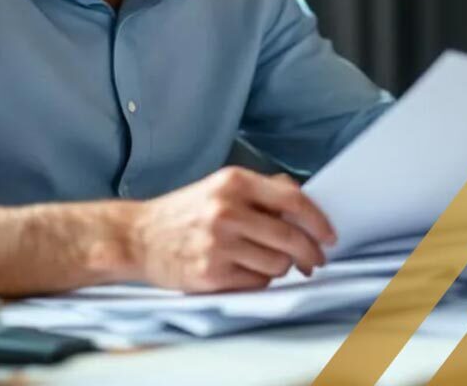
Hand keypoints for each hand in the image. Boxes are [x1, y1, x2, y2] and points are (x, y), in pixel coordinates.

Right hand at [128, 166, 336, 291]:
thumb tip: (304, 201)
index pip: (293, 201)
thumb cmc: (184, 212)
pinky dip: (259, 279)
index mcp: (234, 182)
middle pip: (291, 238)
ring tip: (268, 262)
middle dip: (311, 253)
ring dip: (281, 268)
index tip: (330, 235)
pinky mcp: (211, 274)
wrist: (136, 237)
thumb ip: (262, 190)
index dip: (318, 220)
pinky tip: (246, 271)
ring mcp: (218, 244)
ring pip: (278, 264)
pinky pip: (257, 282)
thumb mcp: (219, 186)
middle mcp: (227, 211)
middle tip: (315, 260)